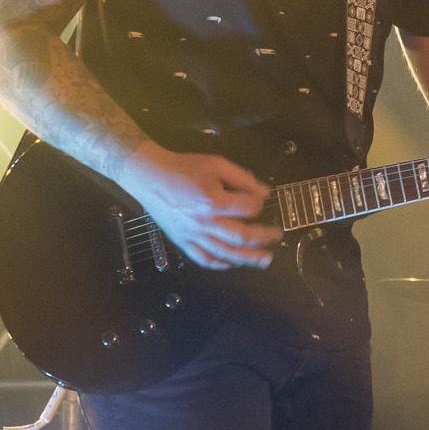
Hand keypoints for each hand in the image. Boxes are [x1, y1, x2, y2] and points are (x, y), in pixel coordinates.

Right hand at [124, 146, 276, 268]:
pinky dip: (220, 264)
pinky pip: (204, 259)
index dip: (259, 205)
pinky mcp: (183, 242)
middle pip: (241, 237)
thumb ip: (242, 178)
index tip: (262, 201)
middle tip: (277, 236)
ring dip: (248, 258)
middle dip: (263, 238)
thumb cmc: (183, 168)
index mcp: (213, 201)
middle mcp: (205, 223)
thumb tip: (264, 192)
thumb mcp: (216, 164)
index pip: (248, 209)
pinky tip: (232, 264)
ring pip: (225, 253)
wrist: (151, 177)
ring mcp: (193, 235)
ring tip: (265, 260)